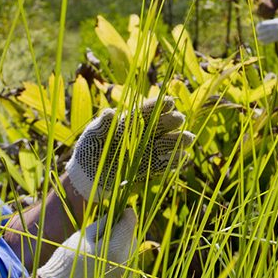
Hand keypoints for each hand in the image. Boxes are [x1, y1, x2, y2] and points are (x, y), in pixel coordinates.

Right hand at [37, 210, 136, 277]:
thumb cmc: (68, 259)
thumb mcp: (84, 236)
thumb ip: (104, 224)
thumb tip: (118, 213)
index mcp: (113, 251)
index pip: (129, 225)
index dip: (127, 215)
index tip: (123, 211)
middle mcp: (123, 266)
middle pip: (132, 239)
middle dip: (123, 231)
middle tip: (109, 229)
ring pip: (131, 253)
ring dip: (122, 246)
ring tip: (104, 247)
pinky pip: (126, 267)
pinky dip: (120, 260)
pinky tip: (105, 261)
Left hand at [66, 96, 193, 200]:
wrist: (88, 175)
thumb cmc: (88, 149)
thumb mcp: (93, 135)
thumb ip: (103, 124)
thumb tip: (110, 112)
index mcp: (129, 122)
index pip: (146, 111)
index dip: (158, 106)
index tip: (169, 102)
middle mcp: (141, 134)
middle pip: (160, 126)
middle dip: (171, 121)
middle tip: (180, 119)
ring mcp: (145, 151)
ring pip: (165, 143)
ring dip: (177, 141)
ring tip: (189, 139)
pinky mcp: (146, 167)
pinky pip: (162, 163)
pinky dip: (173, 161)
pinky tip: (183, 158)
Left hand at [256, 17, 277, 43]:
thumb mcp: (277, 20)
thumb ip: (270, 23)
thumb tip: (261, 25)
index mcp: (274, 22)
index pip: (264, 24)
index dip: (259, 26)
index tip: (257, 28)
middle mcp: (275, 27)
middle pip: (265, 30)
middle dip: (260, 32)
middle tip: (257, 33)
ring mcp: (277, 32)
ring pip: (267, 36)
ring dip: (262, 38)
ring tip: (259, 38)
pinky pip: (271, 40)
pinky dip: (266, 42)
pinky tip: (263, 42)